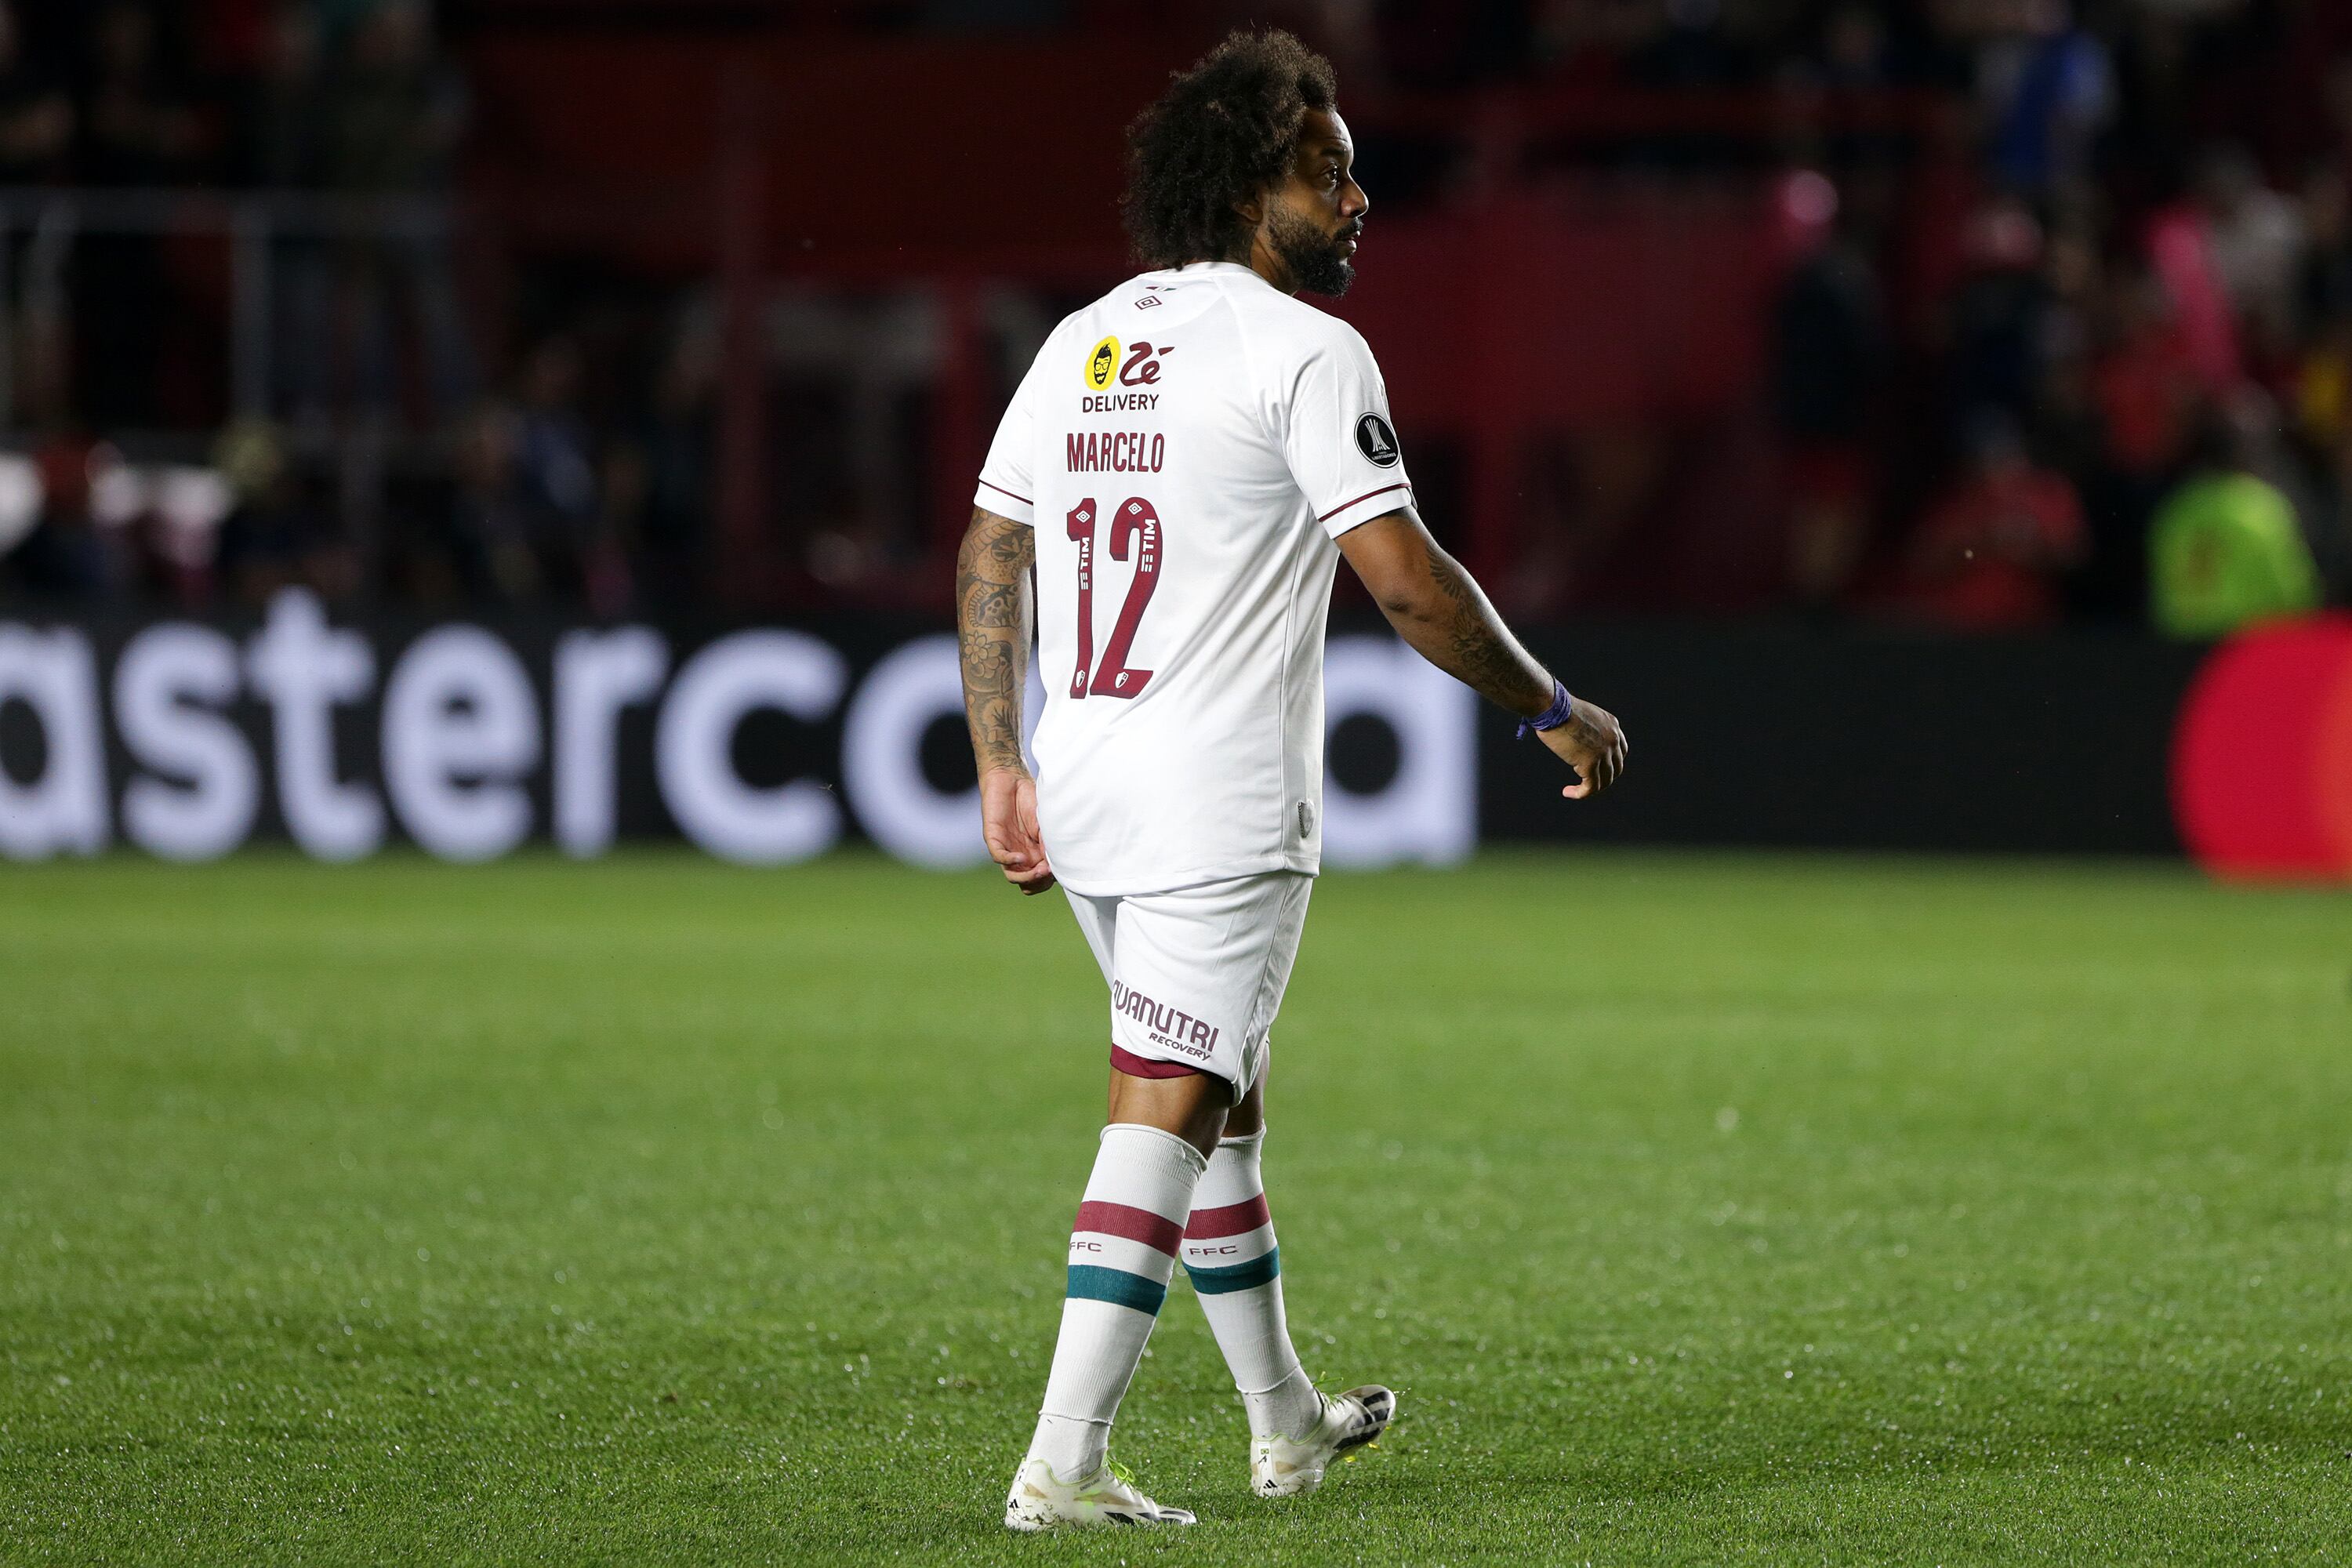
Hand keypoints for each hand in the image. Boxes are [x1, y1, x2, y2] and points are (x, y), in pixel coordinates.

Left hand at [980, 768, 1055, 893]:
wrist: (1011, 778)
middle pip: (1028, 883)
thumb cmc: (1031, 799)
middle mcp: (1021, 855)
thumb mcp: (1045, 823)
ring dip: (1027, 877)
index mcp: (1035, 853)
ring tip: (1040, 869)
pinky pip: (999, 857)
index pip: (1041, 879)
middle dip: (1039, 882)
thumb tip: (1057, 863)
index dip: (1049, 880)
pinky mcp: (993, 838)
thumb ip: (1049, 842)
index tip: (1059, 871)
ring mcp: (1006, 848)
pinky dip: (1011, 861)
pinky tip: (1022, 858)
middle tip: (1049, 872)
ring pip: (1013, 876)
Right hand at [1536, 698, 1627, 798]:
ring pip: (1604, 781)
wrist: (1553, 708)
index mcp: (1612, 725)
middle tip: (1585, 781)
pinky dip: (1580, 793)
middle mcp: (1613, 739)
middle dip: (1602, 777)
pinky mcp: (1590, 763)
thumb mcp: (1581, 715)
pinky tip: (1567, 792)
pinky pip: (1590, 787)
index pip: (1620, 751)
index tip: (1595, 767)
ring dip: (1590, 788)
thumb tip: (1576, 740)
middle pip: (1616, 768)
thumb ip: (1585, 728)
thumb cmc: (1557, 708)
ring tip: (1573, 790)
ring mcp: (1604, 752)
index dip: (1610, 763)